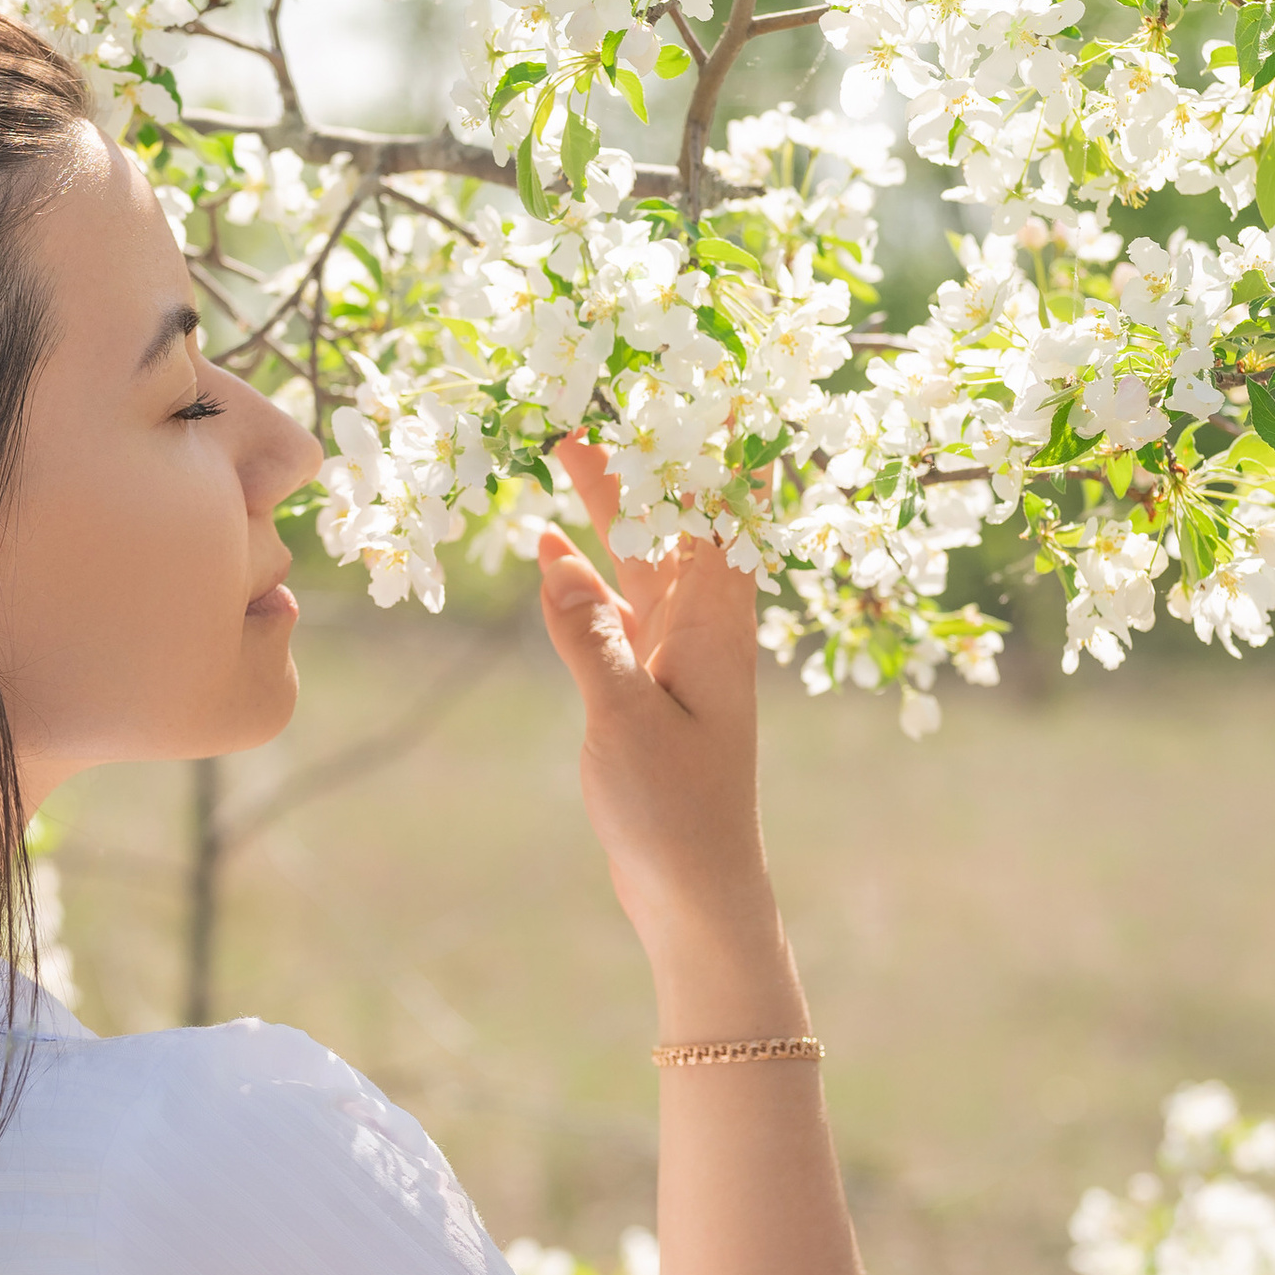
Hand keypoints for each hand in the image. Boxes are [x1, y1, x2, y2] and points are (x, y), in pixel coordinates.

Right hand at [534, 438, 785, 1003]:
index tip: (704, 381)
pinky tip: (554, 547)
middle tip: (593, 401)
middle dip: (644, 460)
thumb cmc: (675, 810)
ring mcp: (676, 655)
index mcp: (714, 624)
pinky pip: (618, 609)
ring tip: (567, 450)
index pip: (720, 512)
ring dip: (612, 507)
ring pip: (643, 558)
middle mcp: (703, 627)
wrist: (697, 893)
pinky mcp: (648, 686)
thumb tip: (556, 553)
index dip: (713, 447)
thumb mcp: (623, 716)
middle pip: (676, 522)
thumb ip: (588, 633)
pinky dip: (588, 573)